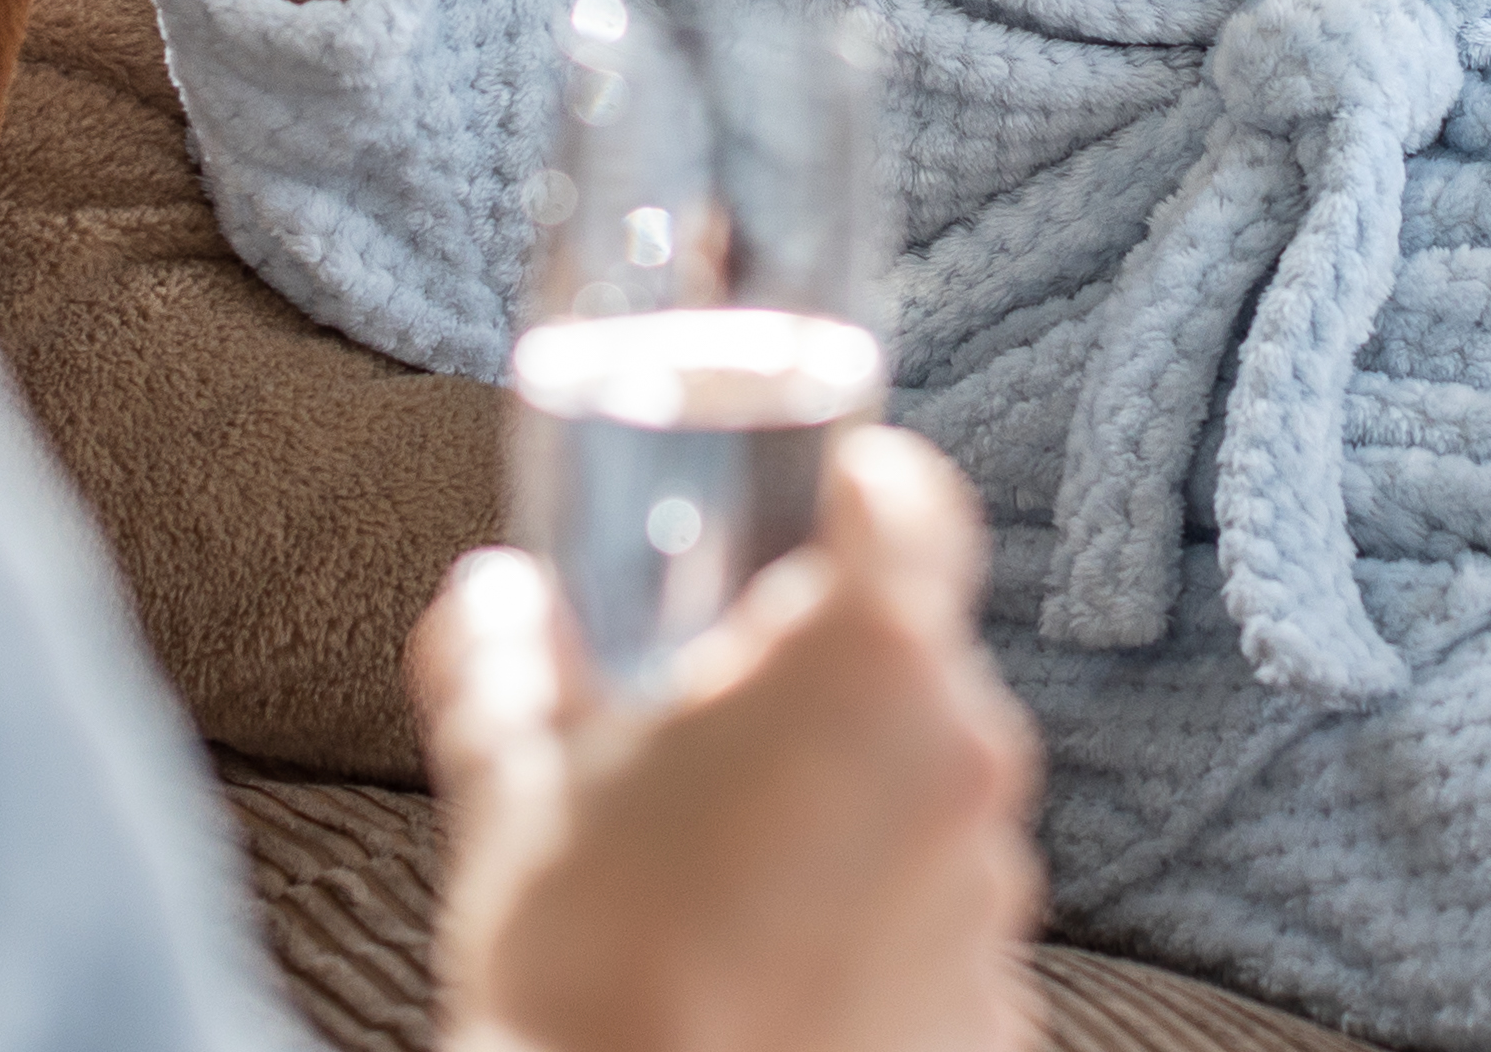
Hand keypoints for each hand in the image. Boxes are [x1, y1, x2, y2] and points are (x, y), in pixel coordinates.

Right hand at [418, 427, 1043, 1051]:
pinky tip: (777, 968)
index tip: (805, 508)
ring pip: (928, 797)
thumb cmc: (584, 970)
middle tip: (712, 725)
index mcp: (865, 660)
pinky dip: (876, 928)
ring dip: (852, 808)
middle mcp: (963, 757)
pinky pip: (939, 924)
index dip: (862, 489)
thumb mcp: (511, 787)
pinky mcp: (1000, 1008)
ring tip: (729, 873)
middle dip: (825, 678)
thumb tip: (489, 594)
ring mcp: (995, 892)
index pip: (917, 499)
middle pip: (913, 661)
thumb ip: (500, 659)